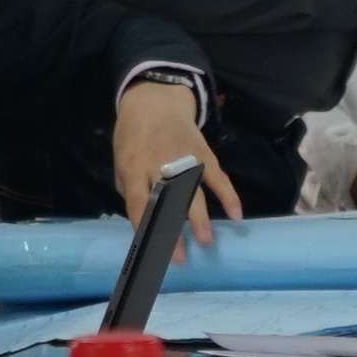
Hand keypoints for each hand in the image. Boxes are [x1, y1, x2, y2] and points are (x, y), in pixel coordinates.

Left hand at [107, 80, 234, 247]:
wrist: (155, 101)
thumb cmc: (133, 137)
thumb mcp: (120, 162)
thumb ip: (130, 190)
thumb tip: (142, 219)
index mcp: (134, 169)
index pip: (138, 203)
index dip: (144, 228)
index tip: (150, 251)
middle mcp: (159, 165)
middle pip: (167, 202)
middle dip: (173, 230)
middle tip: (179, 256)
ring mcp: (184, 159)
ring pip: (193, 192)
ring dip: (199, 217)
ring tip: (206, 240)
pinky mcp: (203, 153)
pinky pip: (218, 176)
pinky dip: (228, 195)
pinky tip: (236, 214)